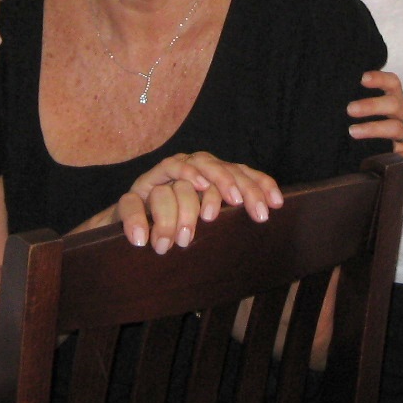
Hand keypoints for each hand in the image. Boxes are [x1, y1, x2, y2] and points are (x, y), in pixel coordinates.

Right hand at [93, 152, 284, 254]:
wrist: (130, 236)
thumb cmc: (177, 233)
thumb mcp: (209, 226)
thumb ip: (230, 218)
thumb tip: (264, 217)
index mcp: (205, 177)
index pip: (235, 170)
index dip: (256, 183)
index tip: (274, 204)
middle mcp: (181, 171)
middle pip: (207, 163)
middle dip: (225, 182)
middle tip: (237, 204)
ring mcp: (154, 182)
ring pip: (172, 180)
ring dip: (181, 208)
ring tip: (192, 232)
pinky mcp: (129, 198)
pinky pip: (130, 203)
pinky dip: (137, 220)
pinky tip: (146, 238)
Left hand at [348, 69, 402, 185]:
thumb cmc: (394, 135)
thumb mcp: (387, 116)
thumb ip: (369, 108)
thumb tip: (334, 102)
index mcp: (397, 104)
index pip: (393, 85)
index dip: (380, 79)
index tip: (362, 78)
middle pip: (394, 104)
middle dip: (371, 105)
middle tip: (350, 109)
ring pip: (396, 128)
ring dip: (373, 128)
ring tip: (352, 131)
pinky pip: (398, 155)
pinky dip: (385, 155)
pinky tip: (369, 158)